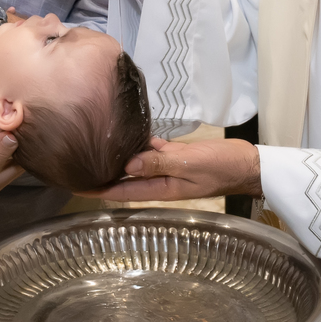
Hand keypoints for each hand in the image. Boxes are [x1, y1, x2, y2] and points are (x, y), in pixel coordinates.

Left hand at [89, 137, 261, 202]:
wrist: (247, 164)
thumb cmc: (221, 167)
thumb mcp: (189, 164)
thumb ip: (158, 163)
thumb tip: (126, 165)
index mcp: (160, 189)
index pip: (120, 191)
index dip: (97, 189)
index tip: (73, 184)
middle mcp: (158, 181)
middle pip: (122, 179)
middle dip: (99, 174)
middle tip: (74, 161)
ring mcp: (166, 168)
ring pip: (133, 163)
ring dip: (115, 157)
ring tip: (90, 145)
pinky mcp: (174, 155)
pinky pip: (150, 150)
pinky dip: (136, 143)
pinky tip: (124, 131)